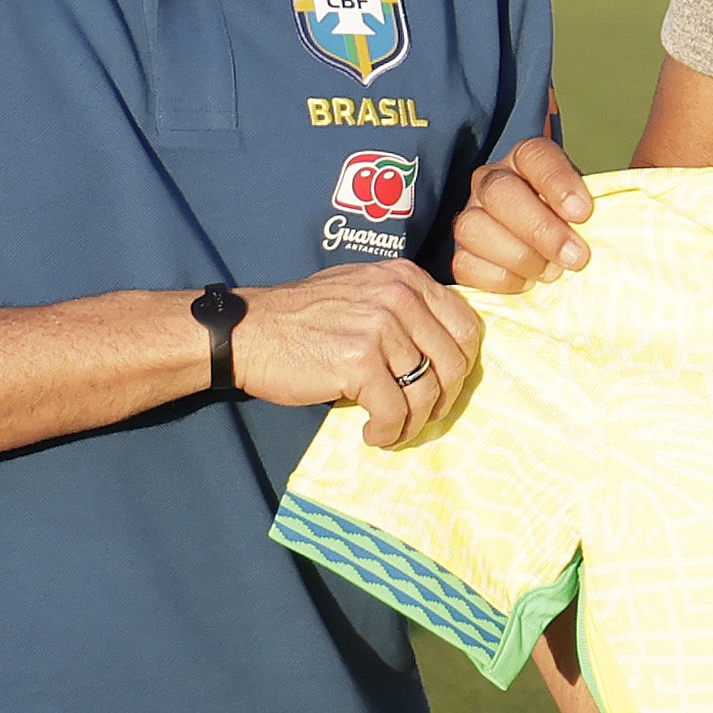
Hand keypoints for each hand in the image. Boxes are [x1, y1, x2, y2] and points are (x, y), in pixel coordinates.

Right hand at [231, 258, 479, 449]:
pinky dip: (388, 432)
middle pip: (452, 362)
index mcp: (406, 278)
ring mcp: (380, 327)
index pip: (465, 325)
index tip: (443, 385)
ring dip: (413, 422)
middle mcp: (399, 297)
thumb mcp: (362, 291)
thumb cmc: (303, 319)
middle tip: (421, 417)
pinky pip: (394, 411)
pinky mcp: (359, 361)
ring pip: (425, 391)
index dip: (462, 364)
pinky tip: (373, 434)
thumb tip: (444, 350)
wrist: (247, 332)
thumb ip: (404, 308)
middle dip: (443, 399)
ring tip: (392, 430)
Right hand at [452, 136, 594, 292]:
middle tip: (576, 258)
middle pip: (500, 192)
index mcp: (527, 160)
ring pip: (475, 228)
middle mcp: (493, 181)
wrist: (557, 260)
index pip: (535, 155)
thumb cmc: (580, 230)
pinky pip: (465, 264)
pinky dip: (500, 279)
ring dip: (520, 256)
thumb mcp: (594, 209)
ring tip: (552, 273)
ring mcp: (472, 216)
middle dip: (540, 229)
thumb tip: (631, 209)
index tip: (584, 213)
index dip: (557, 182)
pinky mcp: (462, 254)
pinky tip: (528, 284)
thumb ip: (606, 201)